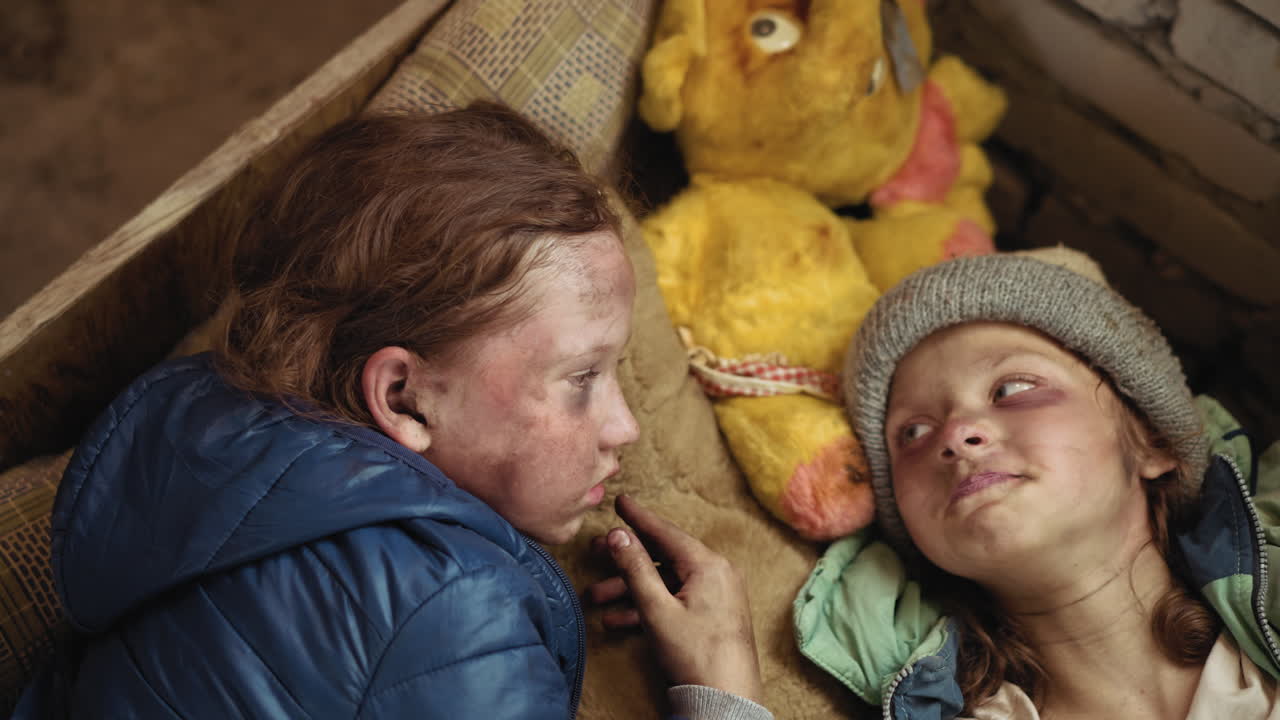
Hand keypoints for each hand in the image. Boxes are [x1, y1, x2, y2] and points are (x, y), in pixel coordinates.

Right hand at [586, 494, 763, 704]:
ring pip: (666, 582)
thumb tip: (619, 535)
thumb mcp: (657, 609)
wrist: (727, 700)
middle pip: (663, 557)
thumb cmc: (696, 654)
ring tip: (596, 597)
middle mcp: (716, 573)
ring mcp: (716, 596)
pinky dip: (649, 606)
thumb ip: (636, 568)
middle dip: (625, 560)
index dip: (638, 518)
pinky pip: (675, 601)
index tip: (620, 502)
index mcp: (708, 564)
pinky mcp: (712, 616)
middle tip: (595, 553)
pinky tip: (618, 620)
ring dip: (631, 589)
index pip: (665, 532)